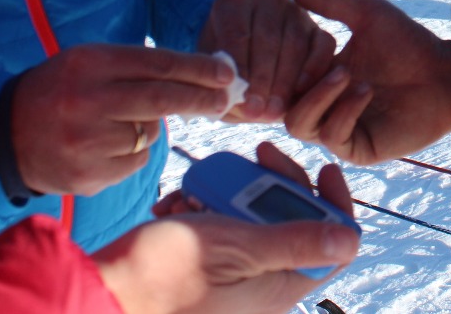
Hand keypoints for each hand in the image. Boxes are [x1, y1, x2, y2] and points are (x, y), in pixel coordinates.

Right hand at [12, 44, 237, 194]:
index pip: (158, 63)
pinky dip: (133, 154)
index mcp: (89, 64)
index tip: (227, 72)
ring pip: (149, 134)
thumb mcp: (90, 63)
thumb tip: (204, 74)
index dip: (198, 69)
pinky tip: (106, 146)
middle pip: (162, 98)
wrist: (4, 135)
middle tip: (225, 99)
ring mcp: (86, 141)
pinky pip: (134, 163)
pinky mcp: (87, 175)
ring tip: (123, 123)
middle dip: (200, 98)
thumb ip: (139, 67)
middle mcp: (87, 100)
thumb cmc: (62, 91)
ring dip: (151, 128)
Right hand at [99, 142, 358, 313]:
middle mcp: (260, 287)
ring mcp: (229, 281)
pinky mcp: (201, 272)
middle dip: (272, 185)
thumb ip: (296, 242)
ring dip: (229, 193)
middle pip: (291, 222)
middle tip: (257, 153)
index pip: (332, 244)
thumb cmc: (163, 276)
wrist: (97, 296)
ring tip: (199, 186)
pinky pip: (216, 231)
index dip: (334, 202)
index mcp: (279, 287)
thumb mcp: (238, 248)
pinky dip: (201, 209)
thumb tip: (353, 241)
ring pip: (249, 220)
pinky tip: (179, 203)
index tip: (321, 165)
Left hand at [199, 0, 334, 122]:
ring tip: (274, 113)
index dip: (239, 67)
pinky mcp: (318, 27)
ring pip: (295, 44)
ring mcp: (296, 10)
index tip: (238, 97)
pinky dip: (314, 70)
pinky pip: (324, 46)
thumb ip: (219, 80)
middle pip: (268, 38)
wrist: (244, 54)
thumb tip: (238, 100)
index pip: (237, 31)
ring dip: (285, 81)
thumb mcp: (211, 66)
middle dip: (262, 79)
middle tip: (257, 112)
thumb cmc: (223, 62)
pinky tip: (301, 94)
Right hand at [282, 0, 450, 163]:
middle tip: (326, 57)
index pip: (279, 72)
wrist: (448, 75)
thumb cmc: (410, 44)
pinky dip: (343, 112)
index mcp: (317, 74)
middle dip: (295, 79)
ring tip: (347, 74)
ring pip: (298, 124)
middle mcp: (320, 104)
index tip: (305, 34)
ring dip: (318, 97)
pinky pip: (331, 137)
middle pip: (278, 102)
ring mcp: (336, 128)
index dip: (285, 56)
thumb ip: (328, 1)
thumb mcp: (367, 15)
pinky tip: (365, 90)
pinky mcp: (357, 148)